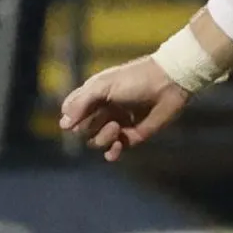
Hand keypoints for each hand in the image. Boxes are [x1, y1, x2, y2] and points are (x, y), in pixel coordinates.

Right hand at [59, 56, 191, 160]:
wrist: (168, 84)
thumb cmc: (135, 79)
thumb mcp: (103, 85)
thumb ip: (81, 103)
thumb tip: (63, 126)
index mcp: (94, 95)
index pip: (70, 112)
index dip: (70, 118)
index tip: (74, 119)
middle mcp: (102, 111)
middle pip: (81, 130)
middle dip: (90, 128)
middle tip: (107, 120)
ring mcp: (116, 124)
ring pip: (95, 141)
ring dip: (102, 138)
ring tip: (118, 128)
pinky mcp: (131, 137)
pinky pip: (113, 151)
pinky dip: (111, 153)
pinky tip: (117, 147)